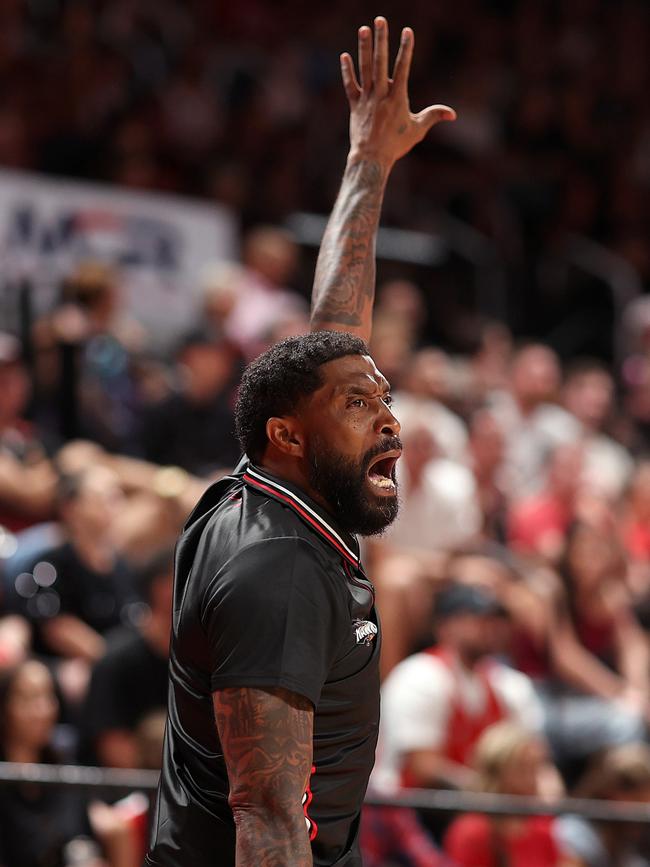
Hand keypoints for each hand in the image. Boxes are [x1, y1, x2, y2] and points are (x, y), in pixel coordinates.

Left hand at [341, 17, 455, 167]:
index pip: (402, 68)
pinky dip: (347, 71)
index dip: (405, 49)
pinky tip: (345, 55)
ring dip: (364, 48)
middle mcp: (381, 95)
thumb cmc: (396, 145)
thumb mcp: (418, 130)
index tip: (407, 31)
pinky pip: (350, 85)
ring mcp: (366, 99)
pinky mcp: (354, 106)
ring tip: (364, 29)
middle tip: (380, 20)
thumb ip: (433, 116)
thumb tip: (453, 114)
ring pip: (365, 69)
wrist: (371, 159)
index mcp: (397, 98)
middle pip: (380, 62)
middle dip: (381, 39)